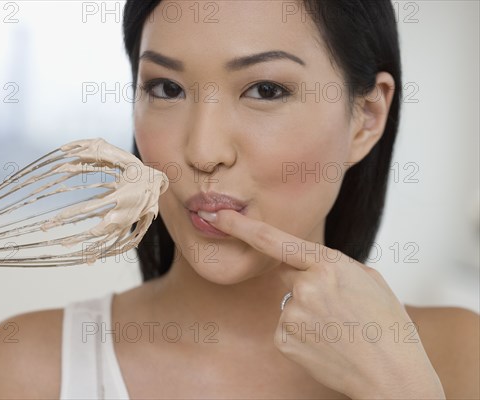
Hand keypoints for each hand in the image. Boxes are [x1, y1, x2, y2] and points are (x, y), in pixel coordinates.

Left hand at [199, 209, 445, 398]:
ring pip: (289, 304)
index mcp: (328, 264)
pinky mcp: (284, 340)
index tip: (218, 216)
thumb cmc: (387, 324)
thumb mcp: (368, 279)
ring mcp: (292, 315)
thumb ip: (331, 265)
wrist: (392, 374)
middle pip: (288, 276)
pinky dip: (303, 335)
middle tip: (338, 309)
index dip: (241, 226)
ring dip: (307, 314)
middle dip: (306, 286)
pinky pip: (286, 328)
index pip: (273, 240)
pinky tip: (326, 344)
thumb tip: (306, 265)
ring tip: (339, 330)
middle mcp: (305, 286)